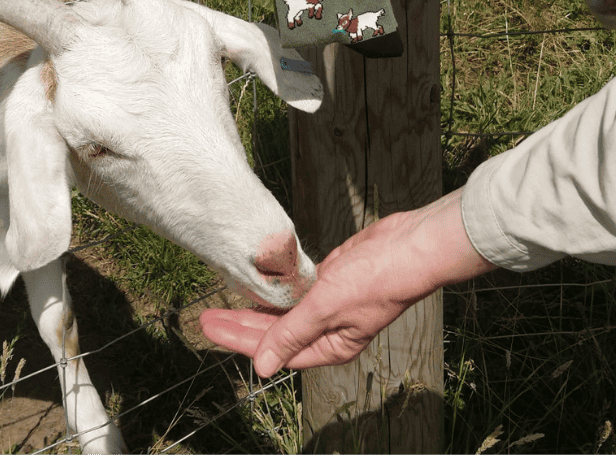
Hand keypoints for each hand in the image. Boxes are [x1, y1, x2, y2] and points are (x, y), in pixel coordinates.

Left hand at [200, 189, 493, 376]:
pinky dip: (277, 287)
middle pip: (274, 331)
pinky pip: (297, 288)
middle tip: (206, 316)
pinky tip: (259, 283)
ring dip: (256, 306)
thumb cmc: (376, 280)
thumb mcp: (327, 308)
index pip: (273, 347)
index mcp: (328, 345)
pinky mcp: (332, 278)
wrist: (409, 247)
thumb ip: (291, 333)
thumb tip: (262, 367)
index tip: (209, 327)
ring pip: (284, 310)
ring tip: (223, 302)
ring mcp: (329, 302)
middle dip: (240, 324)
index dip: (238, 338)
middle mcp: (326, 328)